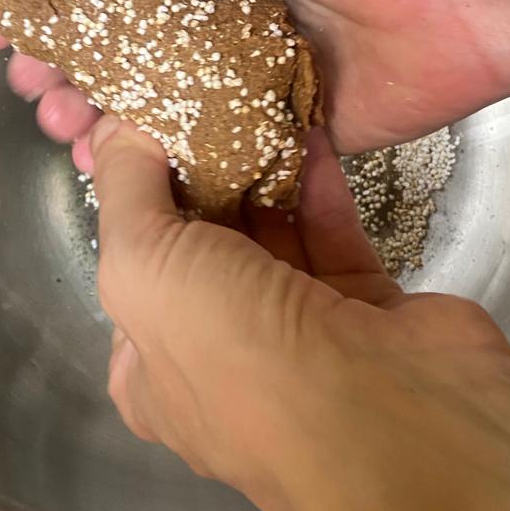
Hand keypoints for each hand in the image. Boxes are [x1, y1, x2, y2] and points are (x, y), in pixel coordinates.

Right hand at [0, 0, 509, 161]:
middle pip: (140, 51)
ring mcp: (272, 73)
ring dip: (120, 124)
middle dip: (77, 74)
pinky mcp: (309, 126)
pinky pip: (239, 151)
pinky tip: (141, 183)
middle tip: (32, 100)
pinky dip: (188, 165)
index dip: (59, 5)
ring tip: (69, 140)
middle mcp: (240, 11)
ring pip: (178, 106)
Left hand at [91, 114, 509, 510]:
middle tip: (201, 90)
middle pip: (203, 244)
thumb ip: (125, 193)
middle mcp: (221, 355)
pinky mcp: (365, 311)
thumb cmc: (239, 353)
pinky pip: (330, 232)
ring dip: (259, 167)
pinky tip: (307, 123)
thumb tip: (116, 133)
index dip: (133, 191)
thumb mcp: (143, 269)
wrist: (394, 420)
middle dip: (200, 170)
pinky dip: (317, 182)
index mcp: (153, 367)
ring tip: (250, 90)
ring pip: (270, 234)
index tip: (142, 117)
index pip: (131, 265)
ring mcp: (300, 335)